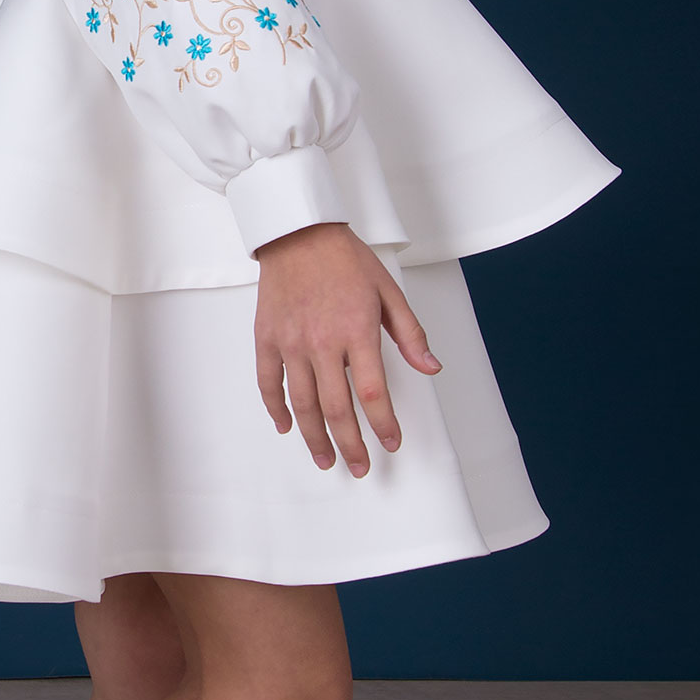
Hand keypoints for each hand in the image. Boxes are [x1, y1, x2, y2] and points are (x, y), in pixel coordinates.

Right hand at [253, 221, 441, 477]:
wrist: (297, 232)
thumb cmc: (345, 259)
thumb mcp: (388, 291)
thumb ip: (410, 334)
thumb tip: (431, 368)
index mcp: (357, 331)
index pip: (372, 392)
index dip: (383, 423)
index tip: (391, 444)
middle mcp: (322, 342)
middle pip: (337, 408)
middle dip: (350, 444)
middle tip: (359, 467)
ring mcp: (291, 342)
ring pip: (303, 403)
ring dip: (315, 437)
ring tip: (325, 459)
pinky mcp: (267, 338)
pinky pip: (269, 382)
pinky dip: (277, 409)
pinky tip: (288, 427)